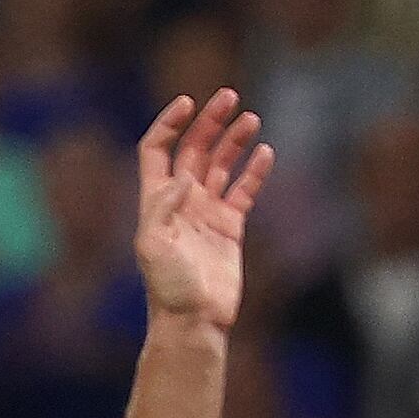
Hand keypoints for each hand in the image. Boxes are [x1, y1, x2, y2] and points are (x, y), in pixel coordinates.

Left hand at [132, 90, 268, 333]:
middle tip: (230, 96)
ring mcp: (206, 213)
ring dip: (234, 140)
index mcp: (155, 201)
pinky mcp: (230, 228)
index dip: (169, 124)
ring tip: (251, 119)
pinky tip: (265, 152)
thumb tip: (185, 175)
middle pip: (193, 150)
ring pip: (221, 165)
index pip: (157, 150)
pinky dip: (255, 171)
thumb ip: (164, 207)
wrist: (194, 321)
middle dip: (209, 122)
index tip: (188, 102)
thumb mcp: (152, 246)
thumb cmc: (167, 288)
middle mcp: (180, 201)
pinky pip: (244, 191)